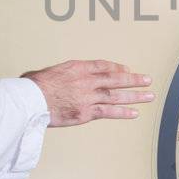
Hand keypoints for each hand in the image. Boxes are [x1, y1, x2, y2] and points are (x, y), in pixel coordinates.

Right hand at [22, 59, 153, 125]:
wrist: (29, 100)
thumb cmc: (32, 87)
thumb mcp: (47, 73)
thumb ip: (60, 74)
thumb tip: (58, 78)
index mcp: (77, 68)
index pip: (102, 66)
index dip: (116, 68)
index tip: (126, 69)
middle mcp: (86, 80)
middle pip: (115, 79)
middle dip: (133, 80)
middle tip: (147, 80)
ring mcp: (88, 97)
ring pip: (116, 95)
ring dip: (135, 96)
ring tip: (149, 96)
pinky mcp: (85, 113)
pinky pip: (108, 112)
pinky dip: (122, 112)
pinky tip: (134, 113)